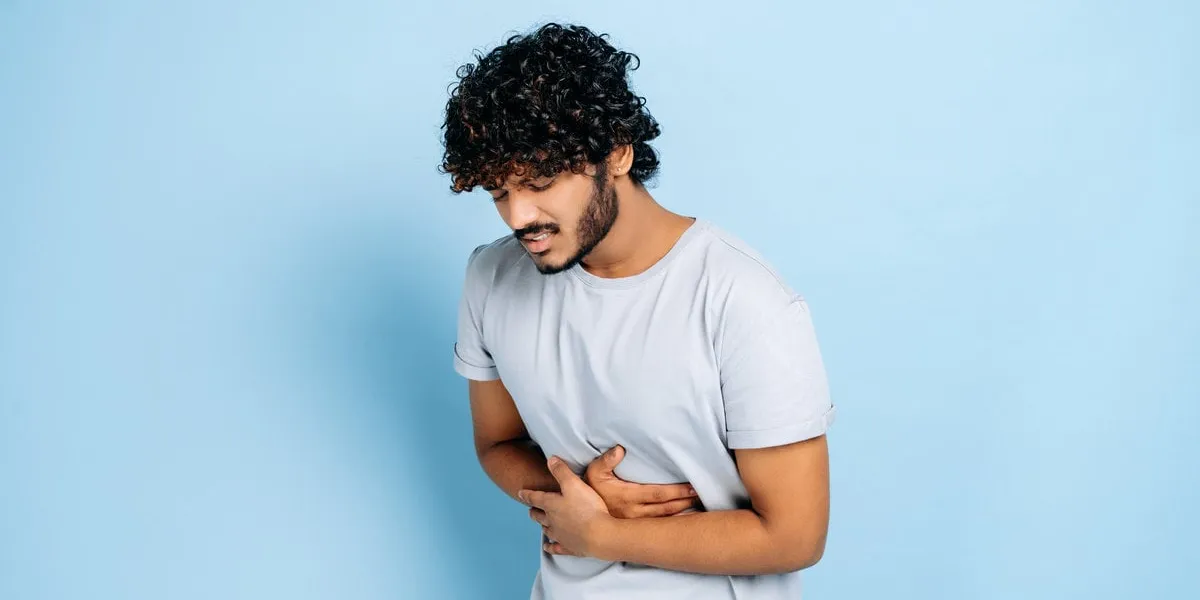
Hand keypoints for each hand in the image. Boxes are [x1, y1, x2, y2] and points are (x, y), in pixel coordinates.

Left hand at [519, 456, 614, 557]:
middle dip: (534, 511)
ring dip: (543, 526)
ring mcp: (560, 536)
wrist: (599, 535)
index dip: (527, 494)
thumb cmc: (587, 507)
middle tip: (531, 509)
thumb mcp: (573, 483)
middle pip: (538, 516)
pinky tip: (548, 547)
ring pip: (546, 530)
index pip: (535, 498)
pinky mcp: (569, 547)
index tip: (520, 493)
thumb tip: (550, 459)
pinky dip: (550, 547)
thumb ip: (561, 471)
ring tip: (541, 524)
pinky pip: (556, 548)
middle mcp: (551, 521)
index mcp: (551, 505)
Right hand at [586, 445, 700, 517]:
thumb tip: (619, 449)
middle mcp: (634, 513)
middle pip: (667, 509)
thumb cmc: (590, 489)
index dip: (678, 492)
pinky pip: (659, 528)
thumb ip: (606, 460)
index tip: (693, 487)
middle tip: (702, 495)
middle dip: (686, 502)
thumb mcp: (593, 472)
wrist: (582, 514)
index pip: (659, 494)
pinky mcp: (635, 529)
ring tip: (698, 505)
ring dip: (683, 513)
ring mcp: (636, 523)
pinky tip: (684, 521)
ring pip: (665, 520)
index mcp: (628, 496)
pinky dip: (673, 524)